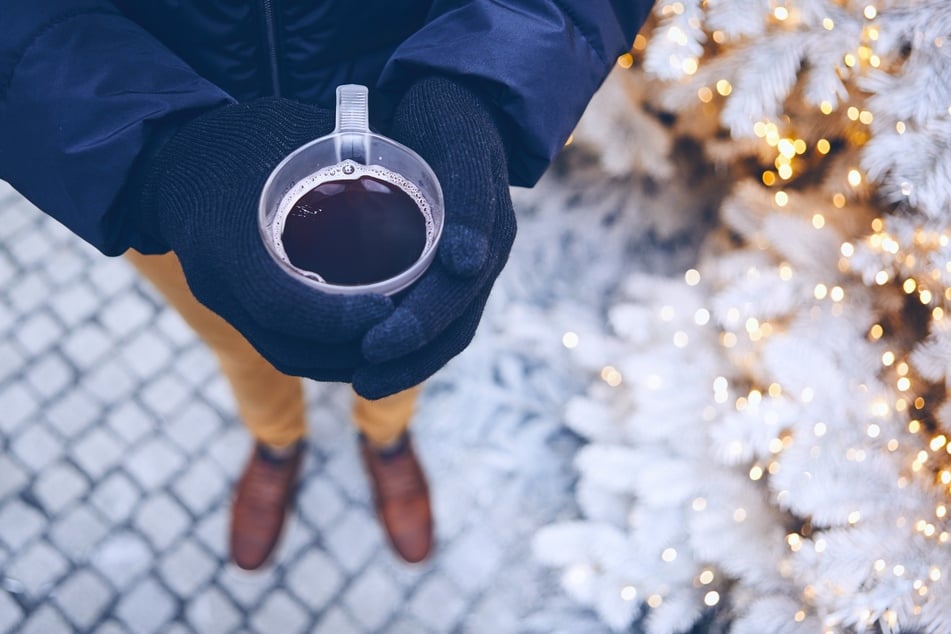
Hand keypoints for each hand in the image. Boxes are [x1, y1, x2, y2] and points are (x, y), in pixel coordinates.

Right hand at [135, 99, 393, 379]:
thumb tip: (420, 167)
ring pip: (285, 353)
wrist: (170, 155)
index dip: (337, 319)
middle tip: (404, 335)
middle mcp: (220, 283)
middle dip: (350, 351)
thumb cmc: (239, 137)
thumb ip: (346, 153)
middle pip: (290, 346)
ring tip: (392, 342)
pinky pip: (278, 344)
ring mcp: (222, 301)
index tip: (387, 310)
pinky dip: (321, 350)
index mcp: (229, 242)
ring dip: (339, 359)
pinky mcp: (230, 306)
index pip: (282, 305)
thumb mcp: (290, 132)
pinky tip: (362, 338)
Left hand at [353, 77, 516, 397]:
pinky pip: (431, 308)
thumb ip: (467, 202)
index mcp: (490, 240)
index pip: (456, 305)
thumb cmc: (452, 117)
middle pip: (452, 329)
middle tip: (360, 382)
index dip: (416, 334)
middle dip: (409, 361)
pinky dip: (406, 335)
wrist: (459, 97)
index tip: (371, 350)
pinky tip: (368, 345)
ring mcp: (467, 263)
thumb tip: (465, 266)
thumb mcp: (461, 148)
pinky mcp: (446, 260)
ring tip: (362, 379)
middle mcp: (481, 260)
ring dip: (407, 360)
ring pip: (444, 329)